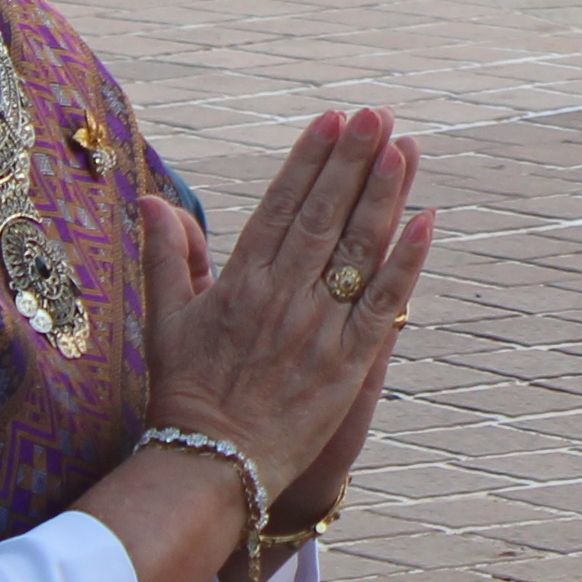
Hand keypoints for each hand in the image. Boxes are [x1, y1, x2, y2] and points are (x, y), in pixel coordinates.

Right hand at [135, 110, 429, 526]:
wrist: (211, 466)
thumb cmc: (185, 395)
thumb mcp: (167, 321)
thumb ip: (167, 257)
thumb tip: (153, 201)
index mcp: (240, 283)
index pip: (281, 207)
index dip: (308, 160)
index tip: (332, 119)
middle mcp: (281, 298)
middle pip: (322, 216)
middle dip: (351, 161)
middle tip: (376, 114)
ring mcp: (317, 330)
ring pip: (355, 250)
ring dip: (382, 196)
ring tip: (403, 147)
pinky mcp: (347, 366)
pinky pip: (383, 306)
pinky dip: (406, 264)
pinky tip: (427, 223)